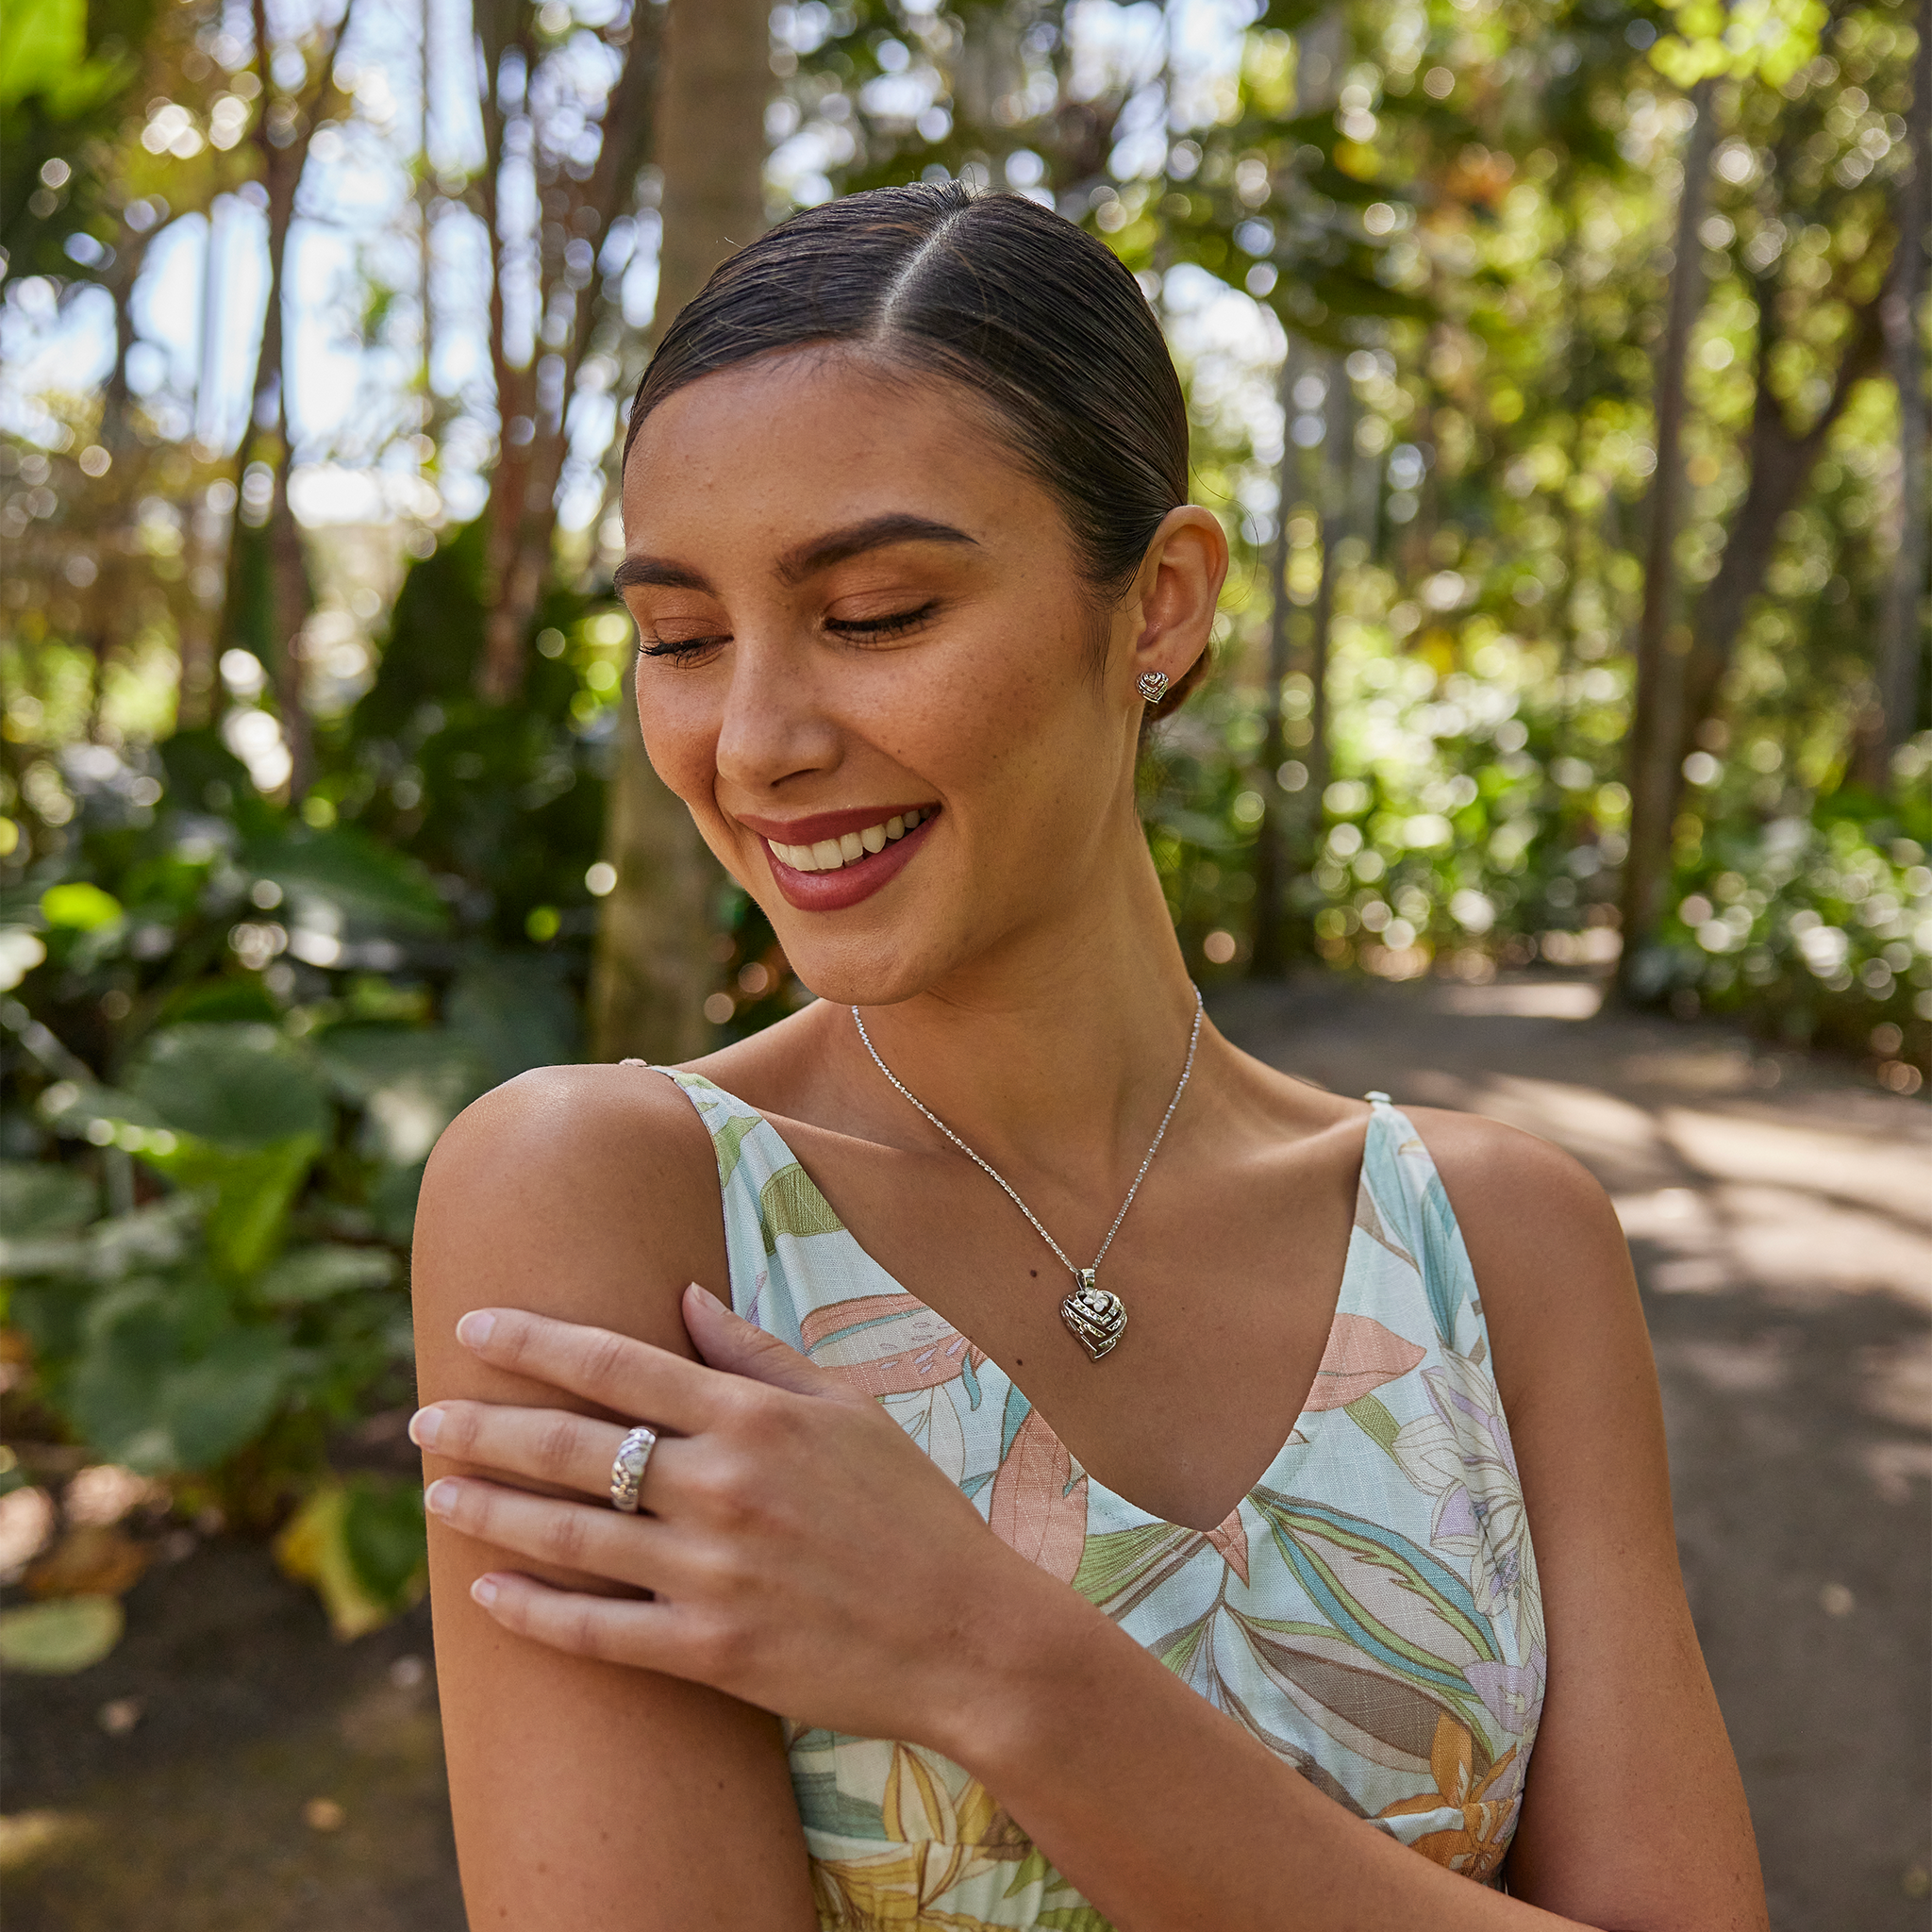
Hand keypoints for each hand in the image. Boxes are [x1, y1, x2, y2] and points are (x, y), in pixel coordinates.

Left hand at [412, 1285, 1051, 1749]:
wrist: (968, 1634)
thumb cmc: (913, 1511)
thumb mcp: (848, 1410)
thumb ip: (758, 1354)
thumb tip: (680, 1296)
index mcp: (755, 1417)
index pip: (620, 1364)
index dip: (537, 1342)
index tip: (475, 1327)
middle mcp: (723, 1486)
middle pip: (574, 1446)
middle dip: (485, 1426)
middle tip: (422, 1417)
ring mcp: (712, 1572)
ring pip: (569, 1535)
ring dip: (489, 1510)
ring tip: (434, 1494)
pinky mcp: (710, 1650)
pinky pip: (597, 1630)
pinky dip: (533, 1610)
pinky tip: (484, 1590)